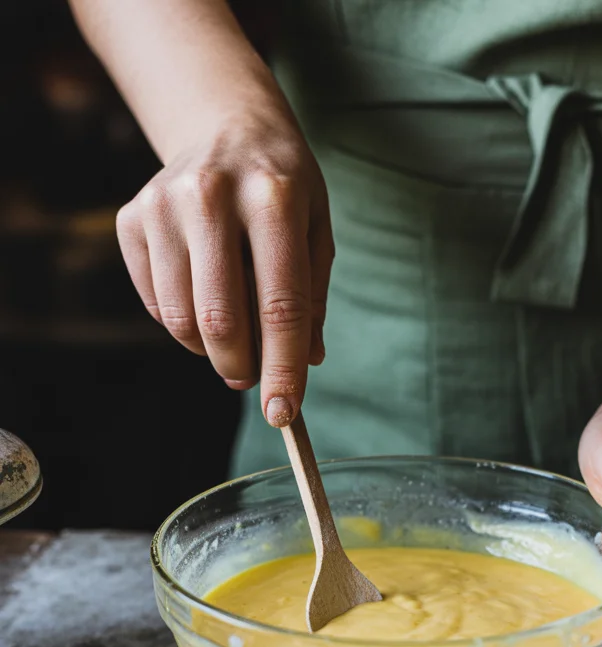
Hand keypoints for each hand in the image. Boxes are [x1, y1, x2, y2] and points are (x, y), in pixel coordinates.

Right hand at [116, 100, 332, 426]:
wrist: (224, 123)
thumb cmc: (281, 188)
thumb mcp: (316, 230)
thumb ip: (311, 298)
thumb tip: (304, 364)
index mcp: (273, 198)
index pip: (280, 306)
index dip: (282, 369)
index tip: (283, 413)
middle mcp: (212, 195)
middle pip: (222, 321)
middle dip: (241, 369)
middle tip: (252, 379)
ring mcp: (163, 205)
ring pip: (182, 321)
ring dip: (210, 349)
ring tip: (232, 330)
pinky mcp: (131, 218)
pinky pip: (155, 306)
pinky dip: (182, 323)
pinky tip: (202, 296)